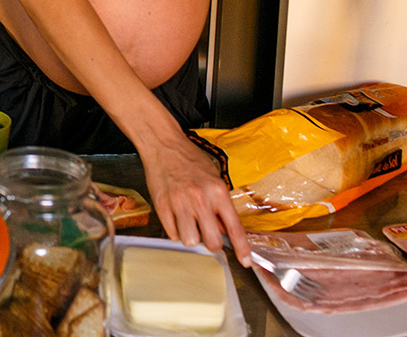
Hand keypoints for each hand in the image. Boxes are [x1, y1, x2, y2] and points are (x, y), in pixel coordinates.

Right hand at [140, 135, 251, 266]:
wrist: (164, 145)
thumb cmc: (190, 159)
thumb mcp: (214, 178)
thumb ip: (220, 205)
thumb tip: (224, 229)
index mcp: (218, 192)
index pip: (234, 228)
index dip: (242, 249)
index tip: (245, 261)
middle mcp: (200, 199)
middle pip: (211, 242)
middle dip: (211, 243)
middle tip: (208, 234)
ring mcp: (179, 203)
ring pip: (190, 240)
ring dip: (191, 237)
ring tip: (190, 224)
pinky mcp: (162, 206)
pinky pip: (171, 233)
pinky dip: (176, 231)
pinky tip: (177, 218)